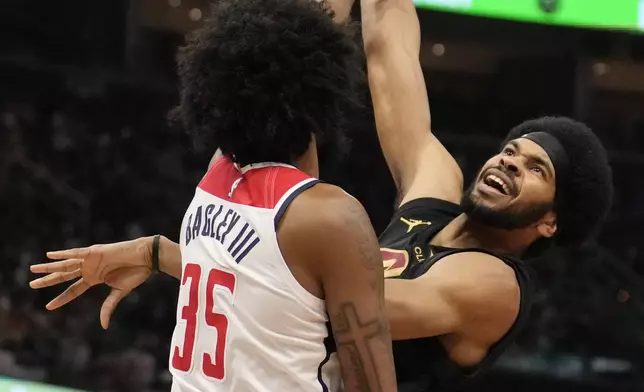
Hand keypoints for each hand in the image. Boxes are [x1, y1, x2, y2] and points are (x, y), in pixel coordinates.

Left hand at [30, 237, 153, 328]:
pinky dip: (64, 254)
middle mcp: (89, 269)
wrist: (146, 258)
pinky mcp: (94, 252)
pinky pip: (76, 253)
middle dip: (48, 280)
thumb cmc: (136, 273)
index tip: (48, 307)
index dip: (61, 298)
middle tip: (31, 284)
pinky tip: (50, 255)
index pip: (73, 290)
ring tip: (34, 269)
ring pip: (66, 265)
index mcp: (95, 278)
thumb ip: (108, 307)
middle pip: (64, 276)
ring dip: (50, 267)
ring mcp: (90, 260)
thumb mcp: (119, 293)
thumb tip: (104, 326)